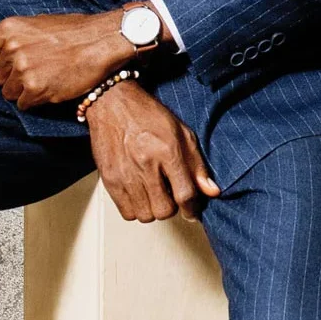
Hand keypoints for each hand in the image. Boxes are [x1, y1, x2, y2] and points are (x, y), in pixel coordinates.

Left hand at [0, 10, 133, 108]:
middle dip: (11, 78)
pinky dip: (35, 101)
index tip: (2, 67)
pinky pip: (23, 104)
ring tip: (44, 81)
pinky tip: (51, 89)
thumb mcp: (40, 23)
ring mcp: (22, 70)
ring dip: (23, 91)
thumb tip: (3, 51)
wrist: (102, 42)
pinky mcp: (34, 89)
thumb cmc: (78, 31)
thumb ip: (18, 37)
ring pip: (8, 92)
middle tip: (33, 74)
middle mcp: (11, 48)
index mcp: (9, 28)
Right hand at [85, 80, 220, 222]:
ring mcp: (125, 174)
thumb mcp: (181, 133)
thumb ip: (197, 165)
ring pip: (145, 215)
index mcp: (167, 151)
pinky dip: (136, 209)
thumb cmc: (148, 115)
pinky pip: (126, 213)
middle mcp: (145, 164)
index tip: (193, 211)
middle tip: (170, 194)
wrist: (113, 104)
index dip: (192, 208)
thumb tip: (211, 190)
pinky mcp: (109, 180)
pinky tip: (140, 194)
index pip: (185, 194)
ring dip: (154, 209)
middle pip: (165, 210)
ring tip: (154, 192)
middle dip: (172, 207)